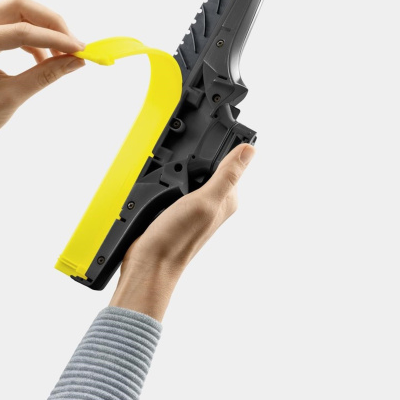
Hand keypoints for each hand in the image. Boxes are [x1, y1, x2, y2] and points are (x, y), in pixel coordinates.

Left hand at [0, 0, 85, 196]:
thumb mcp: (13, 96)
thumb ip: (46, 74)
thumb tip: (77, 61)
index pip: (22, 30)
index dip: (56, 38)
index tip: (81, 50)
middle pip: (19, 6)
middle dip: (51, 24)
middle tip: (74, 46)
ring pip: (18, 11)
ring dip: (44, 29)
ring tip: (62, 55)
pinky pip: (12, 24)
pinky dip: (33, 38)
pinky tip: (45, 58)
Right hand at [109, 143, 255, 320]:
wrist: (149, 262)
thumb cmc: (178, 238)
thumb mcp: (205, 200)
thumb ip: (227, 175)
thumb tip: (250, 151)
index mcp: (227, 198)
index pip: (232, 162)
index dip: (222, 147)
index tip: (211, 137)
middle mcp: (214, 201)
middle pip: (208, 165)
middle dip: (196, 158)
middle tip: (184, 164)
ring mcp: (194, 205)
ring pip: (189, 174)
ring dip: (179, 169)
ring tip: (170, 177)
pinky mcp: (176, 209)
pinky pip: (175, 185)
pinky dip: (168, 180)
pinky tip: (161, 184)